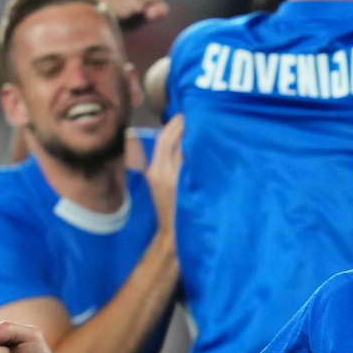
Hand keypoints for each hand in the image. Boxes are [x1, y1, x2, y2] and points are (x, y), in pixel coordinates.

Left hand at [145, 115, 184, 233]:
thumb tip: (193, 137)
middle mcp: (156, 170)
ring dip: (178, 134)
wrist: (174, 240)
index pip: (167, 138)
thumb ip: (189, 163)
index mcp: (163, 172)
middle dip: (178, 125)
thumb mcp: (191, 189)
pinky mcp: (158, 179)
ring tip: (195, 125)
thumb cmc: (186, 219)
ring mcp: (155, 175)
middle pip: (165, 139)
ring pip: (165, 146)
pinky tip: (189, 143)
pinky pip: (166, 155)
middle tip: (197, 115)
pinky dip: (177, 145)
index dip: (179, 123)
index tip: (195, 112)